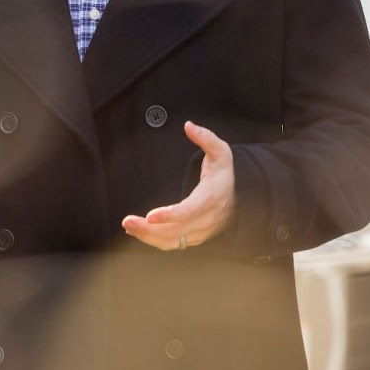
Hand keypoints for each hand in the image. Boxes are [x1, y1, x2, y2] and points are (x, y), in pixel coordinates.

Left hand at [122, 121, 236, 251]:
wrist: (243, 198)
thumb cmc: (228, 174)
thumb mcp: (222, 152)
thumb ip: (206, 138)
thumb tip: (189, 125)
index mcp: (210, 198)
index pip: (190, 211)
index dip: (170, 215)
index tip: (151, 215)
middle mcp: (205, 219)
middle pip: (176, 230)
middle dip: (149, 229)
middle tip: (127, 221)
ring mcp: (200, 231)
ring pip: (173, 241)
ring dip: (148, 237)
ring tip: (129, 226)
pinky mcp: (195, 237)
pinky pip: (173, 244)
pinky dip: (154, 241)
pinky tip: (139, 232)